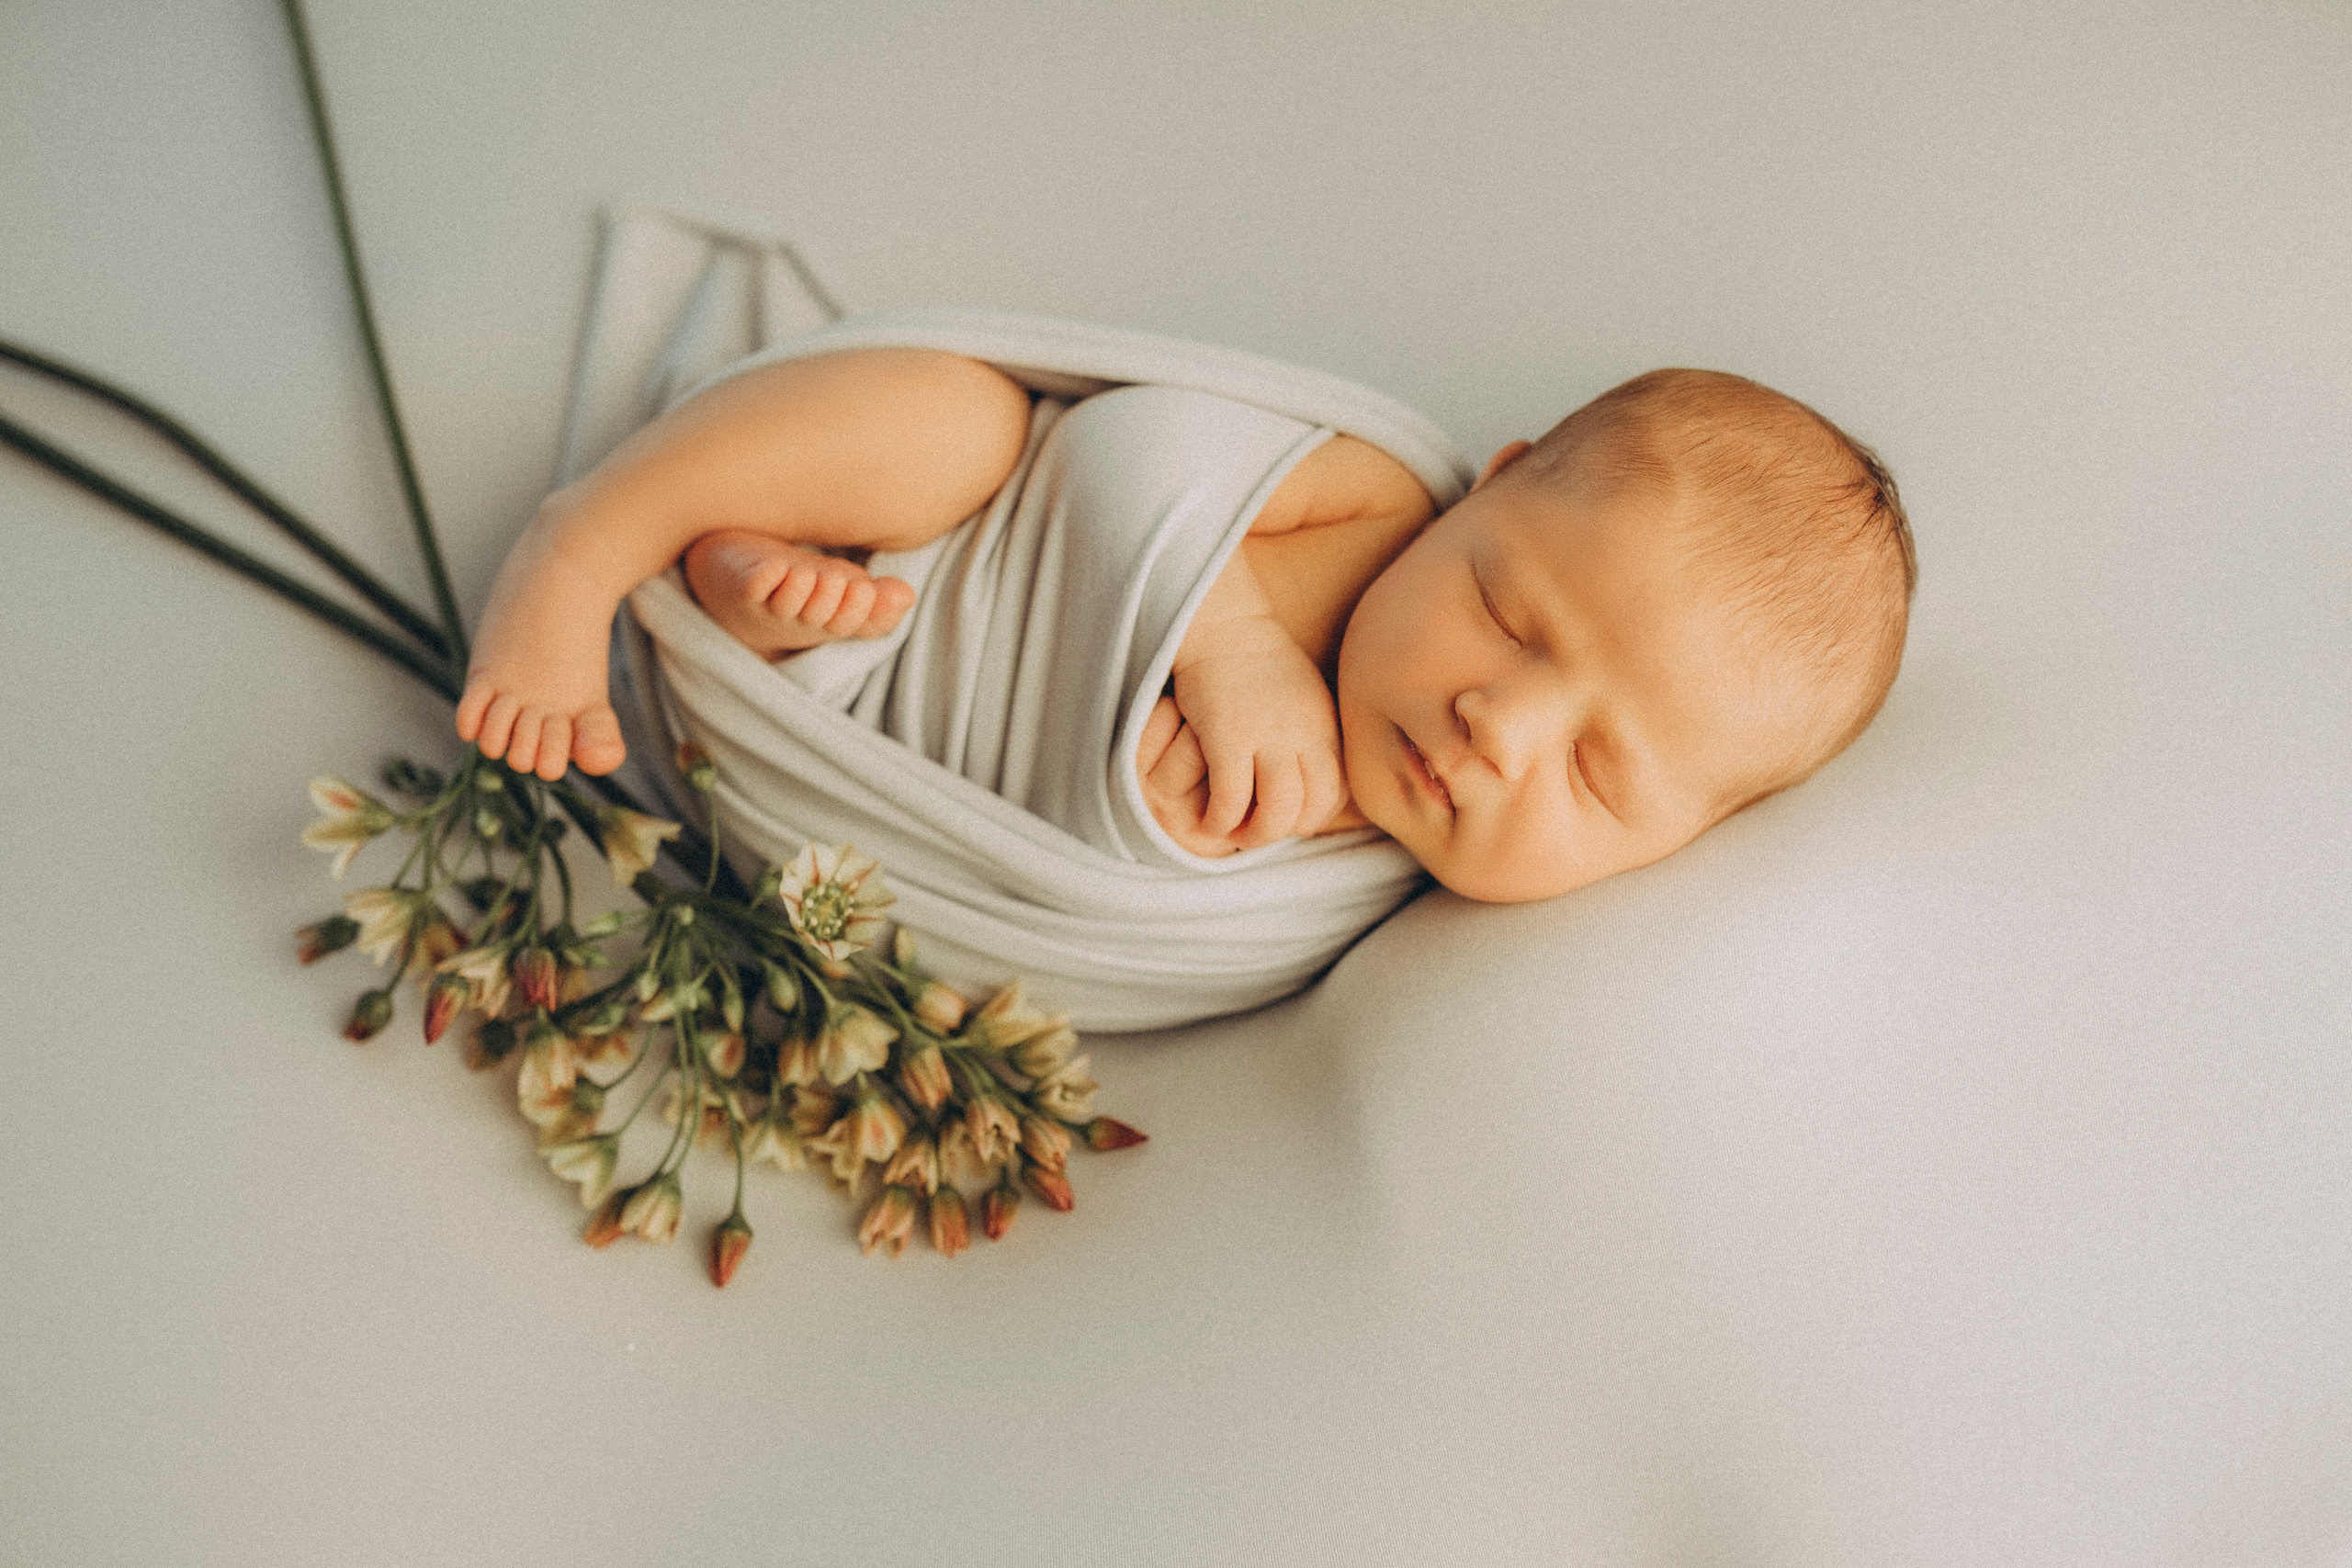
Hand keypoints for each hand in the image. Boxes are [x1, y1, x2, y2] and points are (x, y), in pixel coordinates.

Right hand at [1142, 620, 1346, 852]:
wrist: (1223, 624)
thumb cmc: (1258, 663)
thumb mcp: (1305, 698)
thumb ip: (1313, 735)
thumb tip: (1311, 775)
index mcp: (1325, 728)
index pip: (1337, 794)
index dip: (1311, 817)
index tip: (1284, 817)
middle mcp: (1305, 735)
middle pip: (1313, 809)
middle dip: (1285, 831)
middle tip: (1257, 829)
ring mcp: (1268, 736)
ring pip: (1278, 813)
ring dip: (1255, 836)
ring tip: (1233, 831)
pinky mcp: (1228, 736)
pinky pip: (1231, 800)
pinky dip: (1220, 821)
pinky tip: (1209, 819)